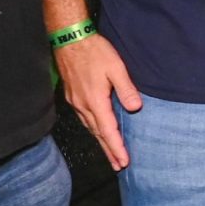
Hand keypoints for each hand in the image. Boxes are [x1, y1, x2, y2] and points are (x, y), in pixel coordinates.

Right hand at [58, 32, 143, 168]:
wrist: (69, 39)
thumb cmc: (94, 51)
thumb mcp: (116, 68)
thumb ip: (126, 89)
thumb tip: (135, 108)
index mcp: (95, 101)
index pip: (108, 131)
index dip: (117, 148)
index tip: (124, 162)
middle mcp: (83, 105)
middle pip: (98, 134)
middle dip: (109, 151)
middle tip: (118, 166)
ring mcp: (75, 101)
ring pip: (90, 127)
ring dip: (101, 142)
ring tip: (110, 154)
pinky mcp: (72, 96)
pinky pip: (84, 119)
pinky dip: (93, 129)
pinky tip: (97, 130)